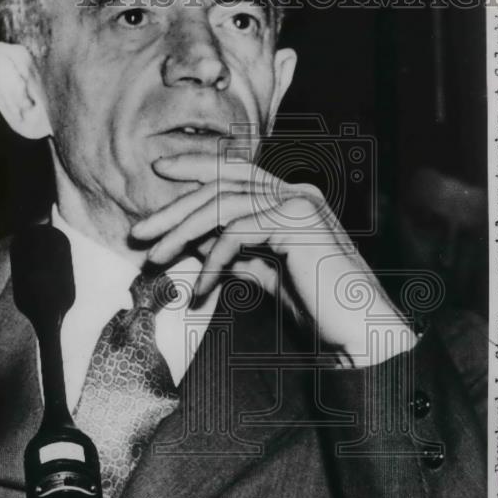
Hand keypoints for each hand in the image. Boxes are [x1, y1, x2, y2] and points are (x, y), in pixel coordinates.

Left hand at [131, 152, 416, 364]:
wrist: (358, 332)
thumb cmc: (316, 307)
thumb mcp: (265, 272)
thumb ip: (237, 251)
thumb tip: (196, 239)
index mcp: (290, 199)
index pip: (235, 171)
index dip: (197, 165)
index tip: (160, 169)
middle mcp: (296, 193)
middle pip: (221, 186)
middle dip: (174, 208)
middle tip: (139, 232)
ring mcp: (299, 204)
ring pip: (223, 205)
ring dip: (181, 233)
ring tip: (154, 260)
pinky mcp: (297, 223)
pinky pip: (236, 234)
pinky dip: (211, 262)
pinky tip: (199, 290)